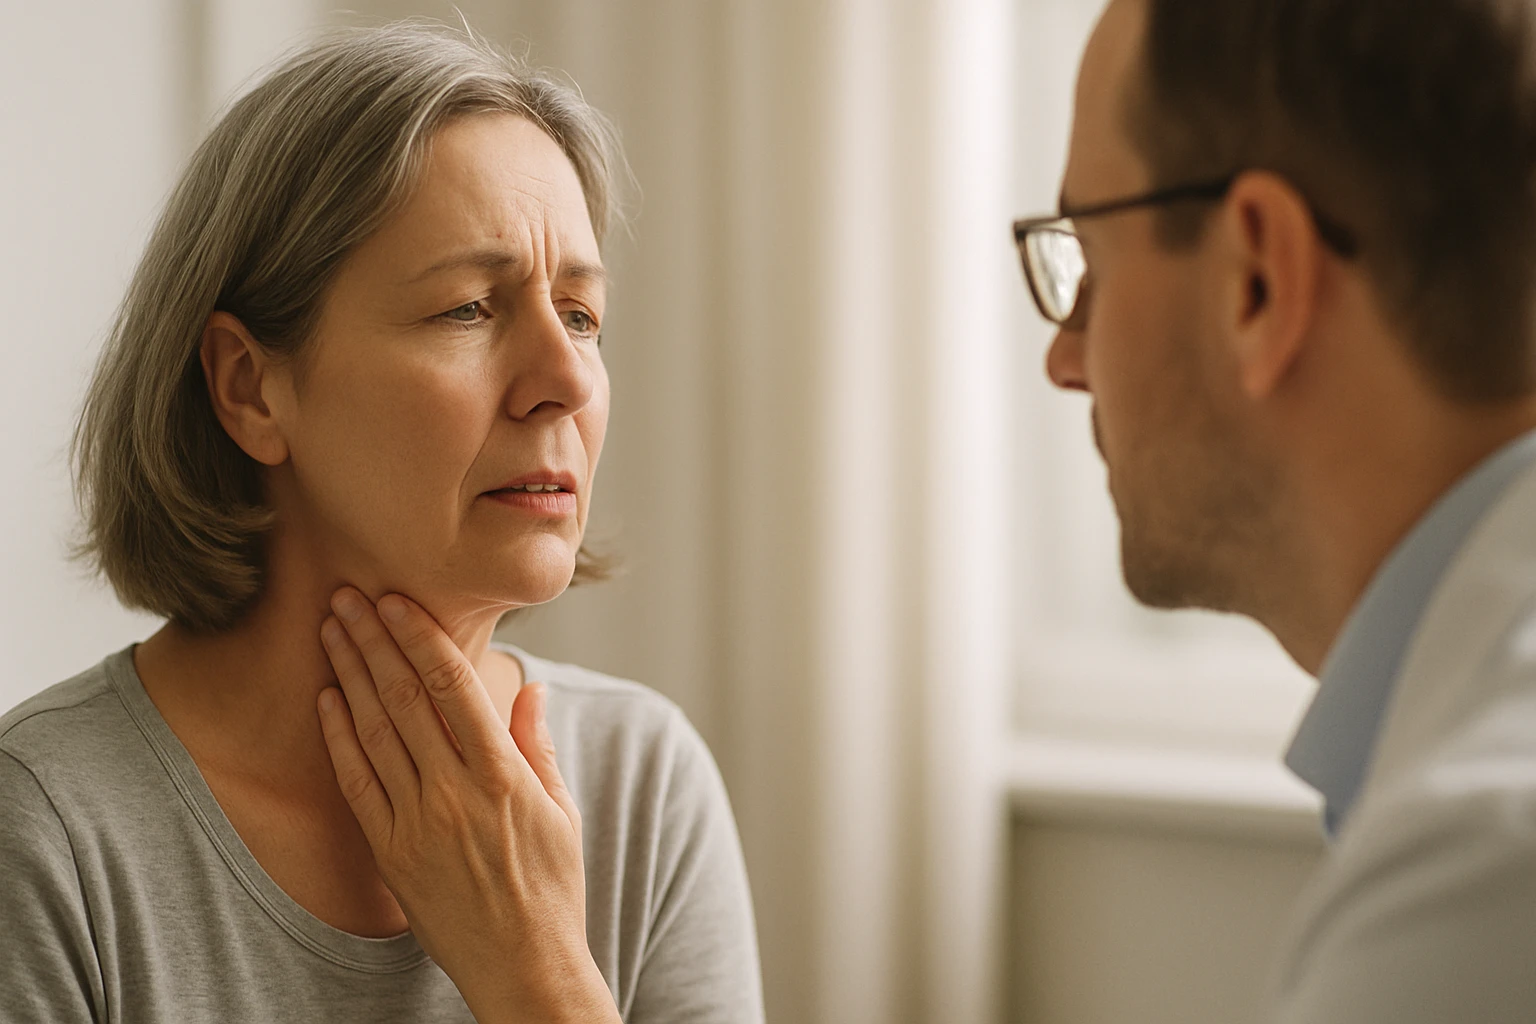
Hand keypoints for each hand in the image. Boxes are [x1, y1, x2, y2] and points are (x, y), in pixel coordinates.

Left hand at [315, 587, 618, 1023]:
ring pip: (374, 731)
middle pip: (403, 698)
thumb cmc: (551, 889)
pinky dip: (339, 737)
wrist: (521, 967)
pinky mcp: (389, 852)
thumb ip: (538, 747)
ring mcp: (416, 823)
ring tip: (331, 629)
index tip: (397, 599)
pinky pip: (357, 783)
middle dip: (373, 639)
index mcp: (502, 777)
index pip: (453, 688)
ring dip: (349, 674)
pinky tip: (327, 699)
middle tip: (347, 593)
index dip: (421, 637)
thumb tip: (528, 688)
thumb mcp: (562, 811)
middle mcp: (454, 793)